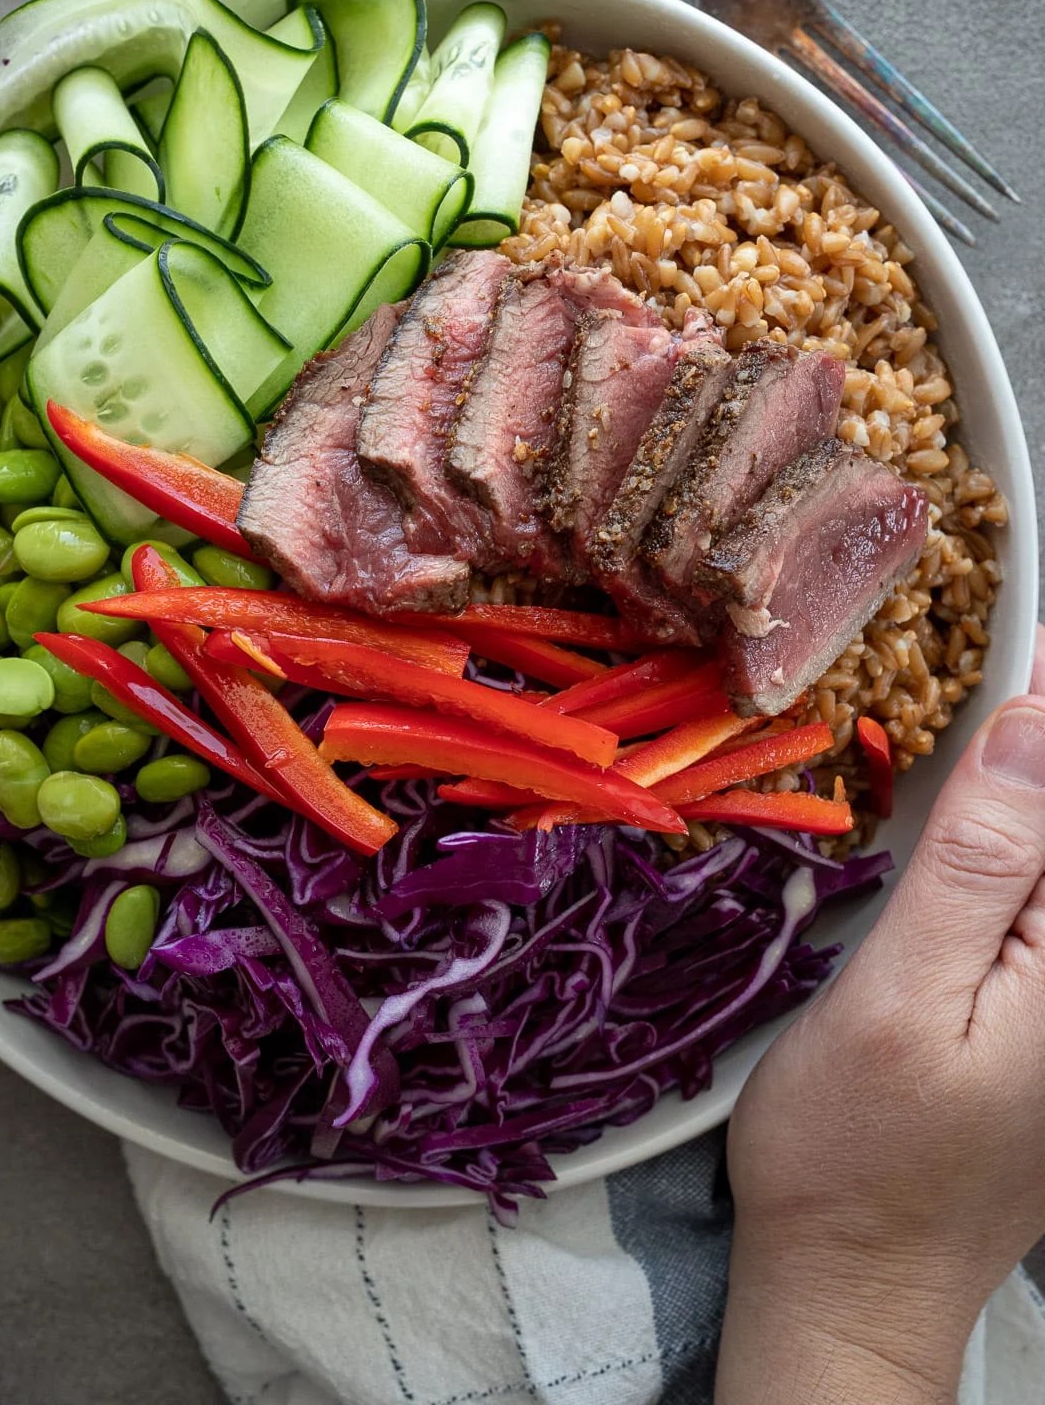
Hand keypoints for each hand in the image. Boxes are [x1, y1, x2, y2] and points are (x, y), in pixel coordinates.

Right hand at [716, 628, 1044, 1403]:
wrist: (852, 1274)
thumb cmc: (857, 1149)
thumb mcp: (902, 997)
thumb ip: (980, 861)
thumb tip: (1034, 721)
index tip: (1015, 603)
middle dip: (1030, 727)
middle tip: (980, 631)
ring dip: (1017, 760)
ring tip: (970, 681)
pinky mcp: (1041, 996)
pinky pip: (1035, 877)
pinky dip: (1005, 813)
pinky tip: (960, 778)